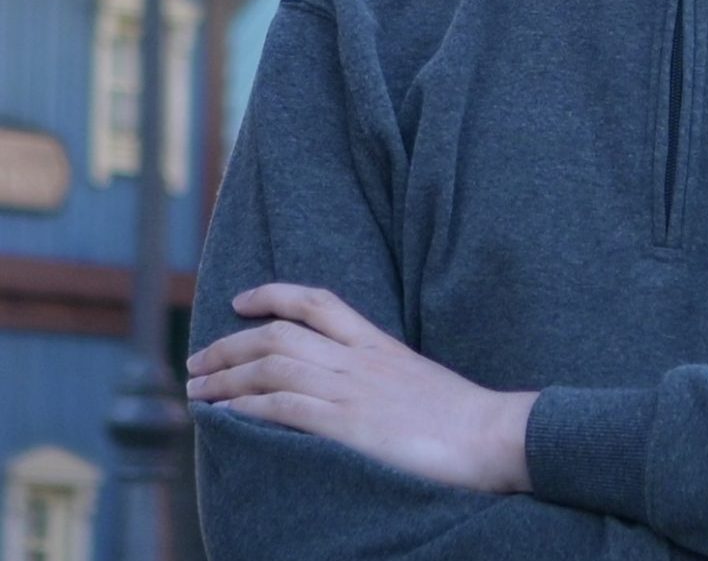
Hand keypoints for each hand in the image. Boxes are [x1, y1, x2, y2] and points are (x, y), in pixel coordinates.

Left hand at [186, 283, 534, 493]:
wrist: (489, 435)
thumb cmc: (460, 417)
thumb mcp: (415, 379)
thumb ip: (378, 375)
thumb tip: (346, 387)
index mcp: (378, 343)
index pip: (318, 300)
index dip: (273, 294)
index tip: (240, 301)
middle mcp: (359, 359)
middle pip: (280, 333)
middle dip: (230, 345)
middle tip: (197, 362)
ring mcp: (352, 390)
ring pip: (273, 366)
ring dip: (226, 377)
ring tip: (197, 391)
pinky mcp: (347, 425)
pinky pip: (285, 406)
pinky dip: (248, 407)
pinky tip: (226, 416)